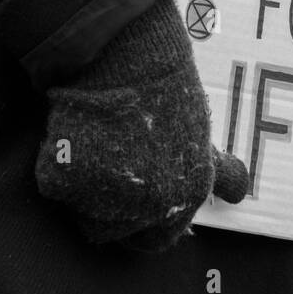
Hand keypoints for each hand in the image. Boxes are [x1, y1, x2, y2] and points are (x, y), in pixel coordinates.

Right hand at [35, 0, 248, 249]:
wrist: (127, 55)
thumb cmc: (168, 88)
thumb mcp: (202, 134)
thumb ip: (216, 172)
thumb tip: (237, 196)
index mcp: (186, 197)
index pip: (158, 239)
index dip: (145, 220)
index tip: (135, 194)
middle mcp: (150, 207)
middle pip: (117, 233)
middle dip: (112, 210)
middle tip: (109, 168)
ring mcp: (106, 198)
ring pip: (84, 215)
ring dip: (85, 191)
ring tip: (95, 146)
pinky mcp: (66, 183)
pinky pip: (55, 186)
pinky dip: (58, 165)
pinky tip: (74, 133)